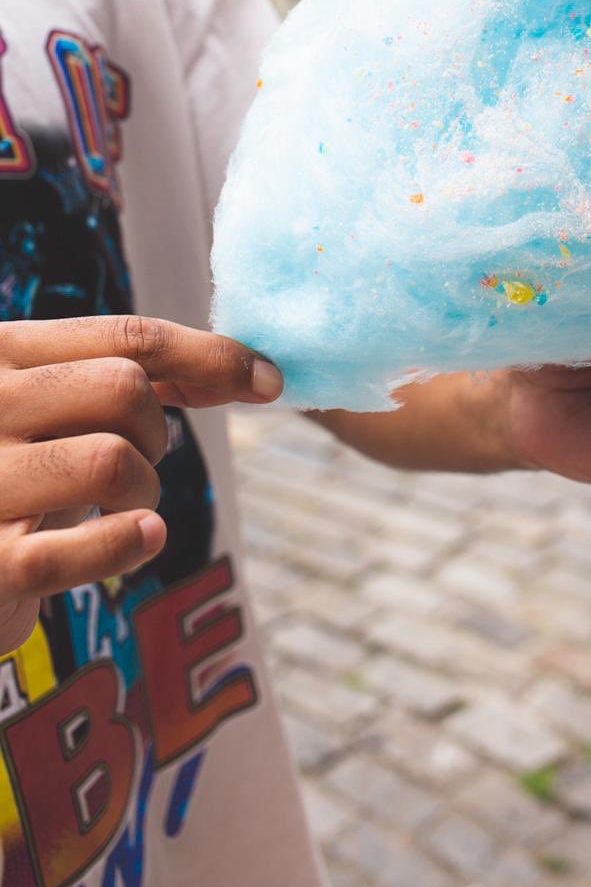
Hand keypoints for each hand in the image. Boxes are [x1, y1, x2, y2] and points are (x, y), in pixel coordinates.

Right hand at [0, 315, 281, 653]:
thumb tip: (254, 368)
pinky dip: (126, 543)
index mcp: (2, 351)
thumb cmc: (11, 470)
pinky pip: (75, 550)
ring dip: (144, 490)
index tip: (269, 378)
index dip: (212, 355)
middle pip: (125, 391)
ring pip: (113, 462)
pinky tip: (142, 538)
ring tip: (122, 506)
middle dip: (158, 430)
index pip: (129, 336)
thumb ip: (130, 376)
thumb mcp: (51, 404)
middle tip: (139, 460)